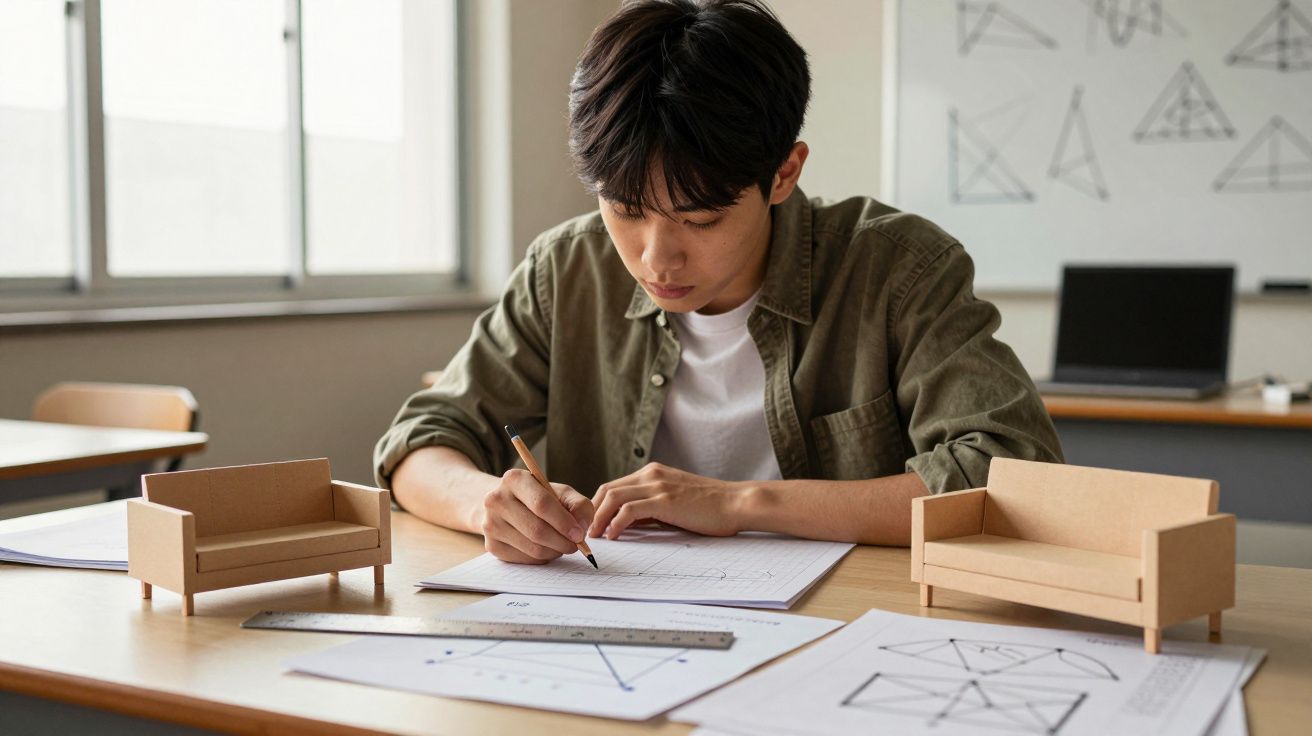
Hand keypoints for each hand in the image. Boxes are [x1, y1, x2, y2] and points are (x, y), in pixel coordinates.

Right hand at [480, 469, 594, 563]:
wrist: (507, 505)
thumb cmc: (540, 498)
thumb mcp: (561, 493)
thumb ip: (579, 505)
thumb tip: (581, 528)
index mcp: (515, 479)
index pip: (542, 504)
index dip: (564, 522)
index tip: (578, 534)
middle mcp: (496, 500)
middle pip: (536, 530)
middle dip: (562, 541)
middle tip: (575, 545)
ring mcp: (490, 523)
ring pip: (532, 548)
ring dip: (554, 551)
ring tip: (561, 544)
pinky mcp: (491, 545)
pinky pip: (524, 560)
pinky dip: (542, 558)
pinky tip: (546, 548)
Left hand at [587, 462, 745, 539]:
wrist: (735, 503)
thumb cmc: (710, 507)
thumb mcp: (674, 502)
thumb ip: (651, 508)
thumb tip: (627, 524)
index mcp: (652, 473)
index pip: (613, 486)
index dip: (597, 506)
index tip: (592, 524)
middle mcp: (651, 474)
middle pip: (607, 490)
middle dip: (592, 512)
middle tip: (586, 532)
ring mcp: (657, 485)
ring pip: (613, 497)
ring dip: (598, 518)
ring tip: (594, 536)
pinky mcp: (664, 500)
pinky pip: (629, 511)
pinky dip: (616, 523)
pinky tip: (613, 536)